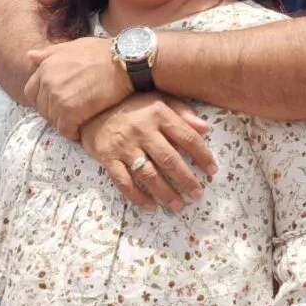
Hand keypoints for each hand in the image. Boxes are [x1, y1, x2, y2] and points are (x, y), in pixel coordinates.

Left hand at [24, 37, 131, 137]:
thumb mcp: (75, 46)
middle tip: (74, 113)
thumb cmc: (104, 52)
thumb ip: (51, 53)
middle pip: (43, 109)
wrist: (125, 61)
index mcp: (46, 67)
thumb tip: (29, 55)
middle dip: (56, 113)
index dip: (45, 100)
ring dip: (66, 123)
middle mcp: (47, 82)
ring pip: (53, 121)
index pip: (31, 92)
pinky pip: (65, 130)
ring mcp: (57, 97)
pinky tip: (83, 128)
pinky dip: (73, 132)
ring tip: (80, 120)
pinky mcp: (70, 111)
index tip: (61, 103)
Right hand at [80, 93, 216, 210]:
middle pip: (169, 159)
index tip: (213, 170)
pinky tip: (150, 206)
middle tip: (197, 195)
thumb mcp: (159, 100)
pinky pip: (124, 182)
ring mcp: (124, 146)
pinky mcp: (107, 158)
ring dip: (165, 193)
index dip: (202, 155)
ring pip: (148, 174)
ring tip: (178, 205)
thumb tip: (205, 128)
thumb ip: (183, 112)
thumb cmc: (133, 104)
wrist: (93, 106)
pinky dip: (137, 197)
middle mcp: (142, 130)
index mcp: (159, 114)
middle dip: (186, 180)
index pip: (187, 137)